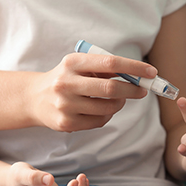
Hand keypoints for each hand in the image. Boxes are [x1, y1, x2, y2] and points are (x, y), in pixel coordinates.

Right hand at [30, 53, 156, 131]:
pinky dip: (108, 115)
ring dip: (120, 103)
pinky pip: (99, 121)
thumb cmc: (65, 78)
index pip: (110, 63)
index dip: (134, 67)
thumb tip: (137, 75)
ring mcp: (65, 105)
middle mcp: (66, 83)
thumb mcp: (78, 65)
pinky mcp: (66, 123)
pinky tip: (103, 109)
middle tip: (143, 90)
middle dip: (133, 90)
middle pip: (111, 88)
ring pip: (108, 108)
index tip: (151, 72)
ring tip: (119, 99)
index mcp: (72, 63)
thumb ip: (103, 68)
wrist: (34, 98)